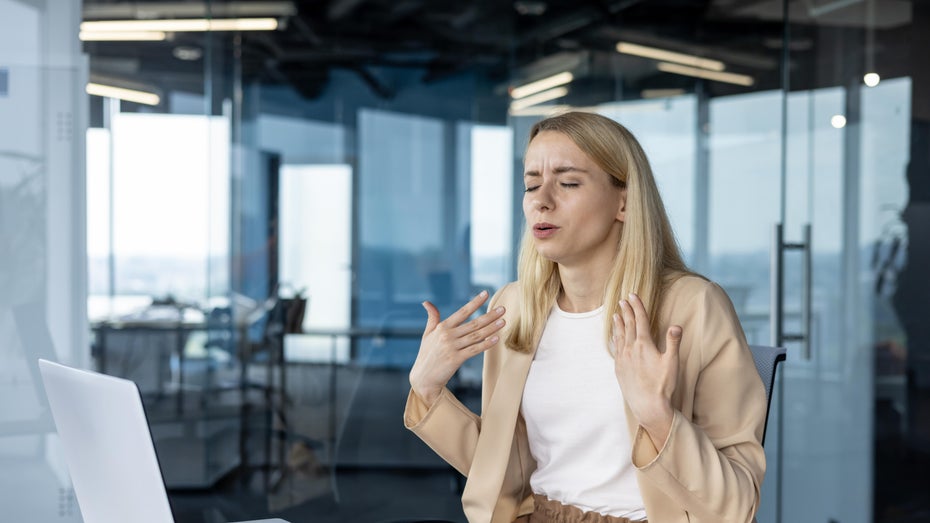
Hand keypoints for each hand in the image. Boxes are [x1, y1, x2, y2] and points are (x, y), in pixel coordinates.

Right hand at [409, 290, 505, 405]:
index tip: (486, 293)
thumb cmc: (426, 355)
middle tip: (502, 309)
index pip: (462, 311)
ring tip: (503, 321)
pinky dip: (485, 344)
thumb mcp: (427, 334)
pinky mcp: (456, 359)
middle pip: (473, 323)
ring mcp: (452, 347)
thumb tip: (426, 302)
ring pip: (476, 336)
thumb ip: (432, 317)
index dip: (475, 302)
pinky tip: (496, 339)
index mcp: (442, 327)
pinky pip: (474, 350)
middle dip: (489, 316)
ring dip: (491, 328)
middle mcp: (447, 335)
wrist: (423, 378)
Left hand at [612, 293, 681, 448]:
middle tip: (623, 300)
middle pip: (628, 325)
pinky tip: (615, 336)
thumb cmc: (663, 385)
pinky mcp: (619, 368)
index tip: (633, 295)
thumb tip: (676, 325)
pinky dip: (615, 338)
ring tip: (616, 314)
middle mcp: (630, 349)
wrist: (647, 406)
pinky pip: (616, 348)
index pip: (640, 320)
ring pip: (620, 336)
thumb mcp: (672, 363)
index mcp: (644, 345)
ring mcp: (623, 358)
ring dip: (619, 324)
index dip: (637, 307)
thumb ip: (673, 342)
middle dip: (627, 311)